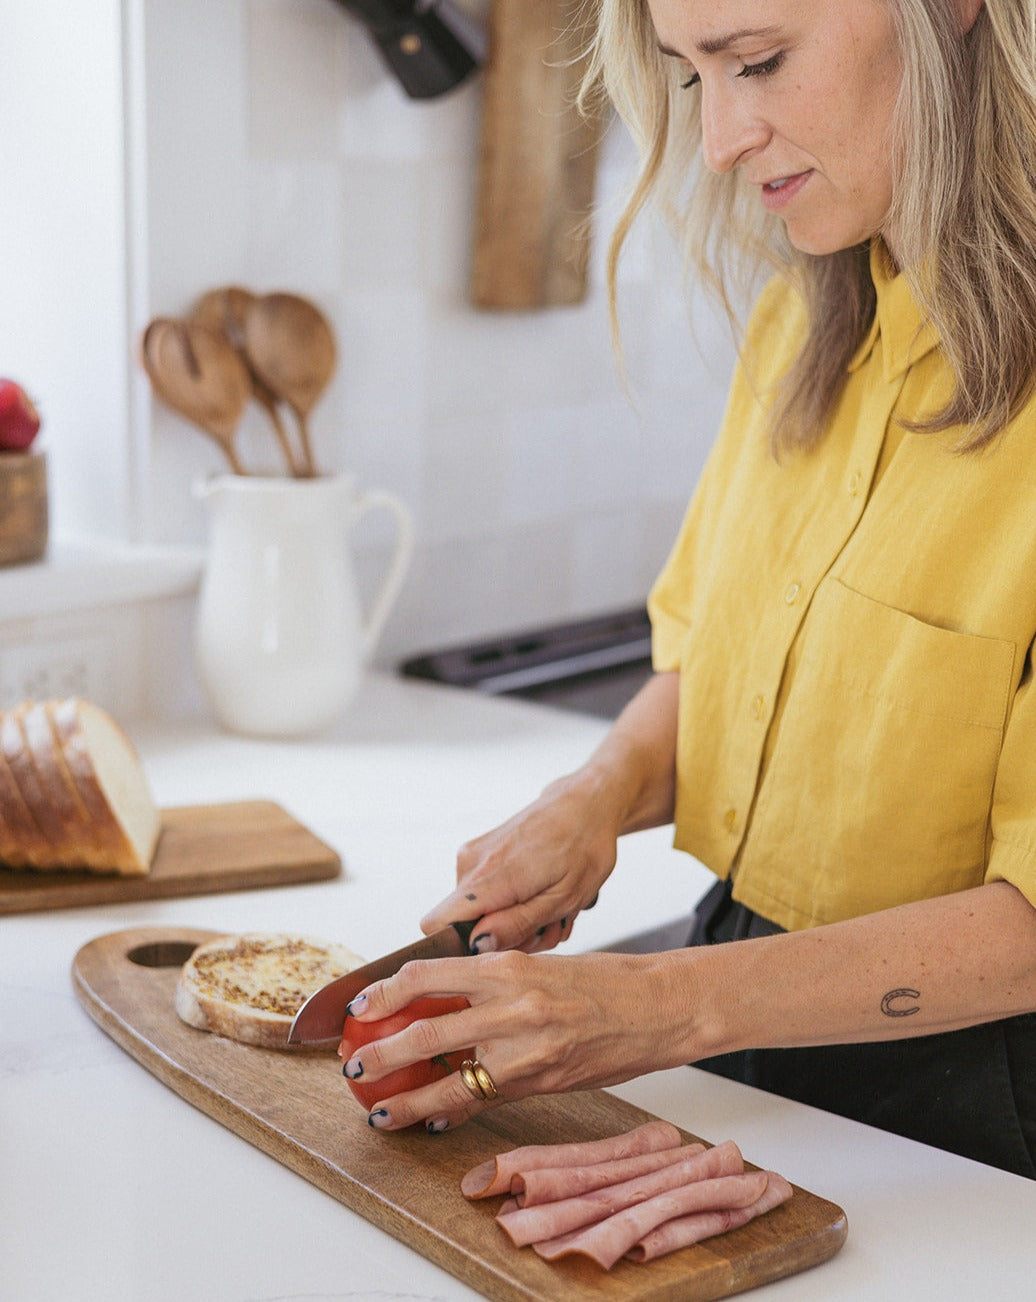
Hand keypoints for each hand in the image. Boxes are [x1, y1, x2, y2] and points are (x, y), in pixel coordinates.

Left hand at [341, 947, 684, 1131]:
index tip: (359, 1005)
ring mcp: (525, 1049)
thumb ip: (490, 982)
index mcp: (506, 966)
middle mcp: (511, 1005)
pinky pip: (482, 1100)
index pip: (426, 975)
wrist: (657, 1007)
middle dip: (380, 1053)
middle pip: (425, 1030)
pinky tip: (430, 1118)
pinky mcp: (539, 1081)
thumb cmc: (602, 981)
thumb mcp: (539, 965)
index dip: (384, 991)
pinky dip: (451, 1109)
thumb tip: (439, 998)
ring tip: (376, 1110)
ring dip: (404, 1098)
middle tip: (352, 1065)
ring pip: (448, 1077)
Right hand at [421, 672, 679, 954]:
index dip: (460, 948)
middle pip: (466, 928)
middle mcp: (470, 864)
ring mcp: (472, 856)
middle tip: (547, 926)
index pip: (438, 925)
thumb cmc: (583, 847)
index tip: (501, 947)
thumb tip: (477, 946)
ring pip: (480, 914)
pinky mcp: (479, 853)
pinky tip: (542, 893)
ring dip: (518, 922)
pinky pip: (486, 896)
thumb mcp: (563, 898)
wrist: (585, 803)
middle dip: (506, 937)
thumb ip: (517, 924)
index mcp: (489, 877)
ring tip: (551, 907)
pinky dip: (515, 903)